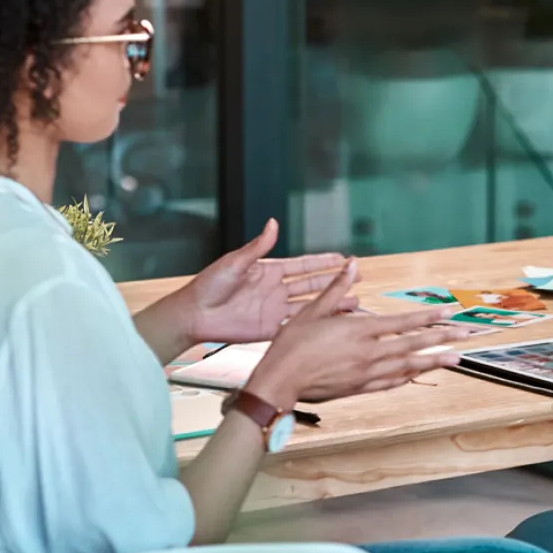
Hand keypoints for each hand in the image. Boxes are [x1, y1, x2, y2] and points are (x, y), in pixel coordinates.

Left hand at [185, 219, 356, 343]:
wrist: (195, 314)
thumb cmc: (208, 285)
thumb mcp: (235, 262)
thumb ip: (258, 246)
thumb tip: (273, 223)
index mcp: (268, 271)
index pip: (303, 266)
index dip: (322, 262)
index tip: (343, 258)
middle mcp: (275, 290)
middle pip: (312, 284)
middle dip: (335, 281)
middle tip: (357, 277)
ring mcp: (275, 310)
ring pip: (310, 306)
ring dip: (331, 303)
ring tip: (355, 302)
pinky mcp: (271, 329)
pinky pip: (298, 325)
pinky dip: (316, 325)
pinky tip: (332, 324)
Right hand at [252, 264, 458, 406]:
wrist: (279, 381)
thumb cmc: (292, 344)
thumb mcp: (313, 310)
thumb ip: (337, 288)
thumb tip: (352, 264)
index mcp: (359, 331)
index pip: (402, 323)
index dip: (427, 318)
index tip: (448, 314)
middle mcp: (369, 353)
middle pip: (412, 345)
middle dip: (441, 339)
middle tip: (465, 337)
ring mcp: (366, 373)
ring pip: (407, 367)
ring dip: (432, 361)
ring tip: (454, 359)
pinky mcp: (358, 388)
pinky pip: (389, 383)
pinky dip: (406, 377)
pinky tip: (416, 374)